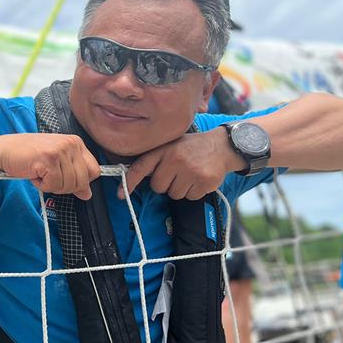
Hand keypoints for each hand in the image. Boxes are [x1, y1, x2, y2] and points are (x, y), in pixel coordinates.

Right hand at [0, 133, 100, 199]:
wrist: (4, 150)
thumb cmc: (29, 156)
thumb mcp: (57, 163)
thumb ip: (74, 175)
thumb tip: (88, 194)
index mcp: (76, 142)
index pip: (94, 170)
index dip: (81, 181)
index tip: (65, 179)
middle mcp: (70, 143)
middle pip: (82, 181)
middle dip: (65, 186)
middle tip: (49, 176)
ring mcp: (59, 150)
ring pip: (68, 185)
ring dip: (52, 185)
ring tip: (40, 172)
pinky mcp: (48, 159)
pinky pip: (54, 185)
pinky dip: (42, 185)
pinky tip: (34, 173)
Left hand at [119, 128, 244, 200]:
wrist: (222, 146)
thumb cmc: (191, 148)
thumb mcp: (171, 145)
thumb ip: (155, 158)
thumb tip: (134, 176)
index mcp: (164, 149)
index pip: (141, 167)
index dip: (129, 182)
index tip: (120, 194)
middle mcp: (176, 159)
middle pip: (158, 187)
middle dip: (165, 184)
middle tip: (176, 172)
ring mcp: (190, 171)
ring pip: (173, 194)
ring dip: (179, 188)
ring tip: (188, 174)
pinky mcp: (204, 182)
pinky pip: (189, 197)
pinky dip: (192, 191)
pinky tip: (198, 178)